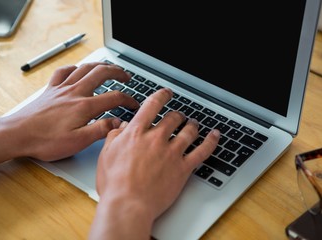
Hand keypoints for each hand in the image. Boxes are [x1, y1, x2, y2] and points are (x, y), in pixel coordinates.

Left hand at [5, 62, 139, 160]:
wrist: (17, 134)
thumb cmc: (45, 140)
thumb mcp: (77, 142)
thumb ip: (100, 130)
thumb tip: (118, 123)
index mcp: (84, 106)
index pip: (114, 97)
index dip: (128, 99)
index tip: (134, 104)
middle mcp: (74, 92)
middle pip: (101, 73)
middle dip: (117, 72)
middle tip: (127, 76)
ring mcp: (62, 88)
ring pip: (85, 68)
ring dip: (100, 65)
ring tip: (109, 67)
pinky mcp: (51, 90)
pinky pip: (64, 71)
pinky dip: (74, 67)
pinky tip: (77, 69)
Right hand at [90, 88, 219, 238]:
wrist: (128, 205)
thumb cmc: (115, 184)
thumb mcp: (106, 155)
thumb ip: (114, 136)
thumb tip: (121, 126)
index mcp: (136, 133)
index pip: (152, 105)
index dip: (161, 95)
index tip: (166, 93)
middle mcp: (156, 139)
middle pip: (173, 118)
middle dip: (177, 115)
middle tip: (178, 116)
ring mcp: (172, 153)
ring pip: (188, 131)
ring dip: (192, 125)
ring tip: (193, 124)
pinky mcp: (183, 168)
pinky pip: (202, 151)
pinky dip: (211, 141)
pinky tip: (215, 135)